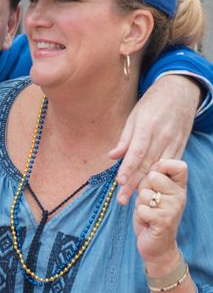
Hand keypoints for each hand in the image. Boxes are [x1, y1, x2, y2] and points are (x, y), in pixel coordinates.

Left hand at [110, 75, 199, 203]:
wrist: (180, 92)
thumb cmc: (152, 103)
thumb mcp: (134, 116)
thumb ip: (124, 138)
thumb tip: (112, 157)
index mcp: (147, 126)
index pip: (136, 152)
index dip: (128, 169)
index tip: (119, 183)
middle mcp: (162, 136)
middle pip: (146, 164)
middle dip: (134, 184)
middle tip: (122, 200)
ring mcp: (174, 142)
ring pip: (158, 168)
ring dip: (146, 185)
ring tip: (134, 200)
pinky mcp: (180, 146)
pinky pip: (169, 165)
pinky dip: (160, 178)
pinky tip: (152, 189)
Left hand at [133, 159, 186, 270]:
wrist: (157, 246)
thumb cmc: (150, 216)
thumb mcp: (151, 193)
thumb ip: (150, 179)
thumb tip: (147, 166)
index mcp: (178, 187)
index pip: (179, 166)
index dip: (163, 166)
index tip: (154, 175)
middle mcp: (180, 196)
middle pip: (153, 176)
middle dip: (143, 188)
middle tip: (149, 202)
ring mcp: (173, 208)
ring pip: (144, 193)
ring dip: (140, 204)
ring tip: (148, 213)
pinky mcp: (164, 220)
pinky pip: (142, 208)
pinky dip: (140, 215)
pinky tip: (147, 222)